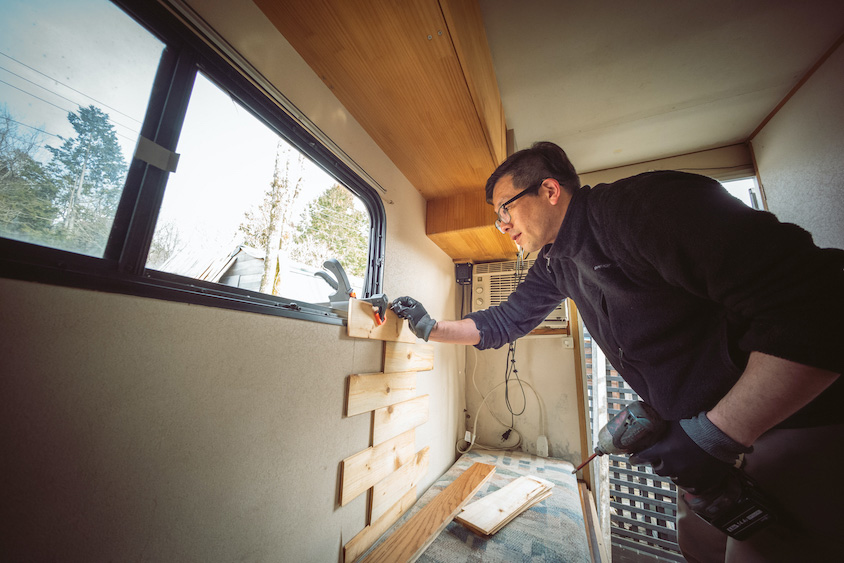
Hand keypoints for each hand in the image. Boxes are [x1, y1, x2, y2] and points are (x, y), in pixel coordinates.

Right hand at [390, 296, 436, 340]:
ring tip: (397, 313)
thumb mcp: (410, 313)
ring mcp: (412, 312)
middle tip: (394, 308)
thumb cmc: (419, 320)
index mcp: (415, 304)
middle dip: (398, 306)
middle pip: (404, 304)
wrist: (424, 329)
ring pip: (404, 309)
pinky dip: (401, 315)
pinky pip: (404, 314)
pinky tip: (400, 317)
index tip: (394, 302)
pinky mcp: (411, 317)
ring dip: (399, 311)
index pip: (406, 299)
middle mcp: (414, 307)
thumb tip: (395, 306)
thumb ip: (402, 309)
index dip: (399, 300)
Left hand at [629, 415, 743, 492]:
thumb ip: (660, 430)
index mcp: (663, 451)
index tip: (633, 459)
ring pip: (674, 478)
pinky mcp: (700, 484)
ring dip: (675, 472)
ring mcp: (686, 477)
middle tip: (663, 459)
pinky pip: (690, 487)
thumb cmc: (695, 426)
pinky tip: (692, 474)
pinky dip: (689, 481)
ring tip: (682, 464)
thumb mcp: (672, 425)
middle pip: (659, 470)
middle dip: (659, 464)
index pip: (642, 457)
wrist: (718, 434)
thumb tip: (647, 426)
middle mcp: (672, 466)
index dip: (636, 458)